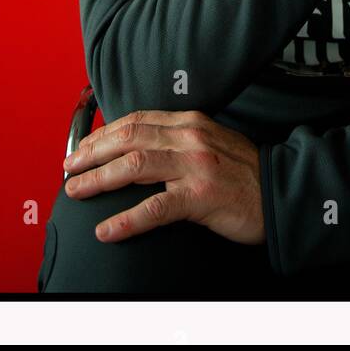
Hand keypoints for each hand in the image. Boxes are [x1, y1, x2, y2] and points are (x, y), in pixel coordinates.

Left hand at [61, 109, 264, 245]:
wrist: (282, 191)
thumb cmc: (244, 172)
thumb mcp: (210, 143)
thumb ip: (178, 140)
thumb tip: (139, 149)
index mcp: (190, 122)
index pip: (136, 121)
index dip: (103, 133)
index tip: (82, 147)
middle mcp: (190, 137)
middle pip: (128, 139)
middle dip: (91, 153)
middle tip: (68, 168)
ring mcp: (195, 165)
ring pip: (135, 166)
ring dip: (99, 179)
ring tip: (76, 191)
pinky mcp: (201, 196)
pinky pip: (156, 207)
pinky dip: (127, 219)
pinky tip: (108, 229)